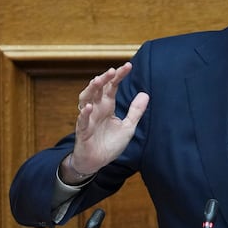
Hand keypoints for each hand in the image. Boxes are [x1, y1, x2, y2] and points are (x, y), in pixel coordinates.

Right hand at [61, 62, 148, 182]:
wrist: (97, 162)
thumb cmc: (110, 143)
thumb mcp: (128, 126)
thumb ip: (135, 111)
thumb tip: (145, 94)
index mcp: (107, 106)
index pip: (112, 87)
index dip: (119, 76)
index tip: (128, 66)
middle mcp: (96, 109)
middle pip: (98, 89)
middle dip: (104, 79)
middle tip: (112, 70)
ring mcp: (88, 119)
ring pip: (86, 100)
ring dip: (91, 90)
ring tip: (98, 80)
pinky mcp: (83, 131)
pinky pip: (82, 121)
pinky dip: (84, 113)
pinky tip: (89, 107)